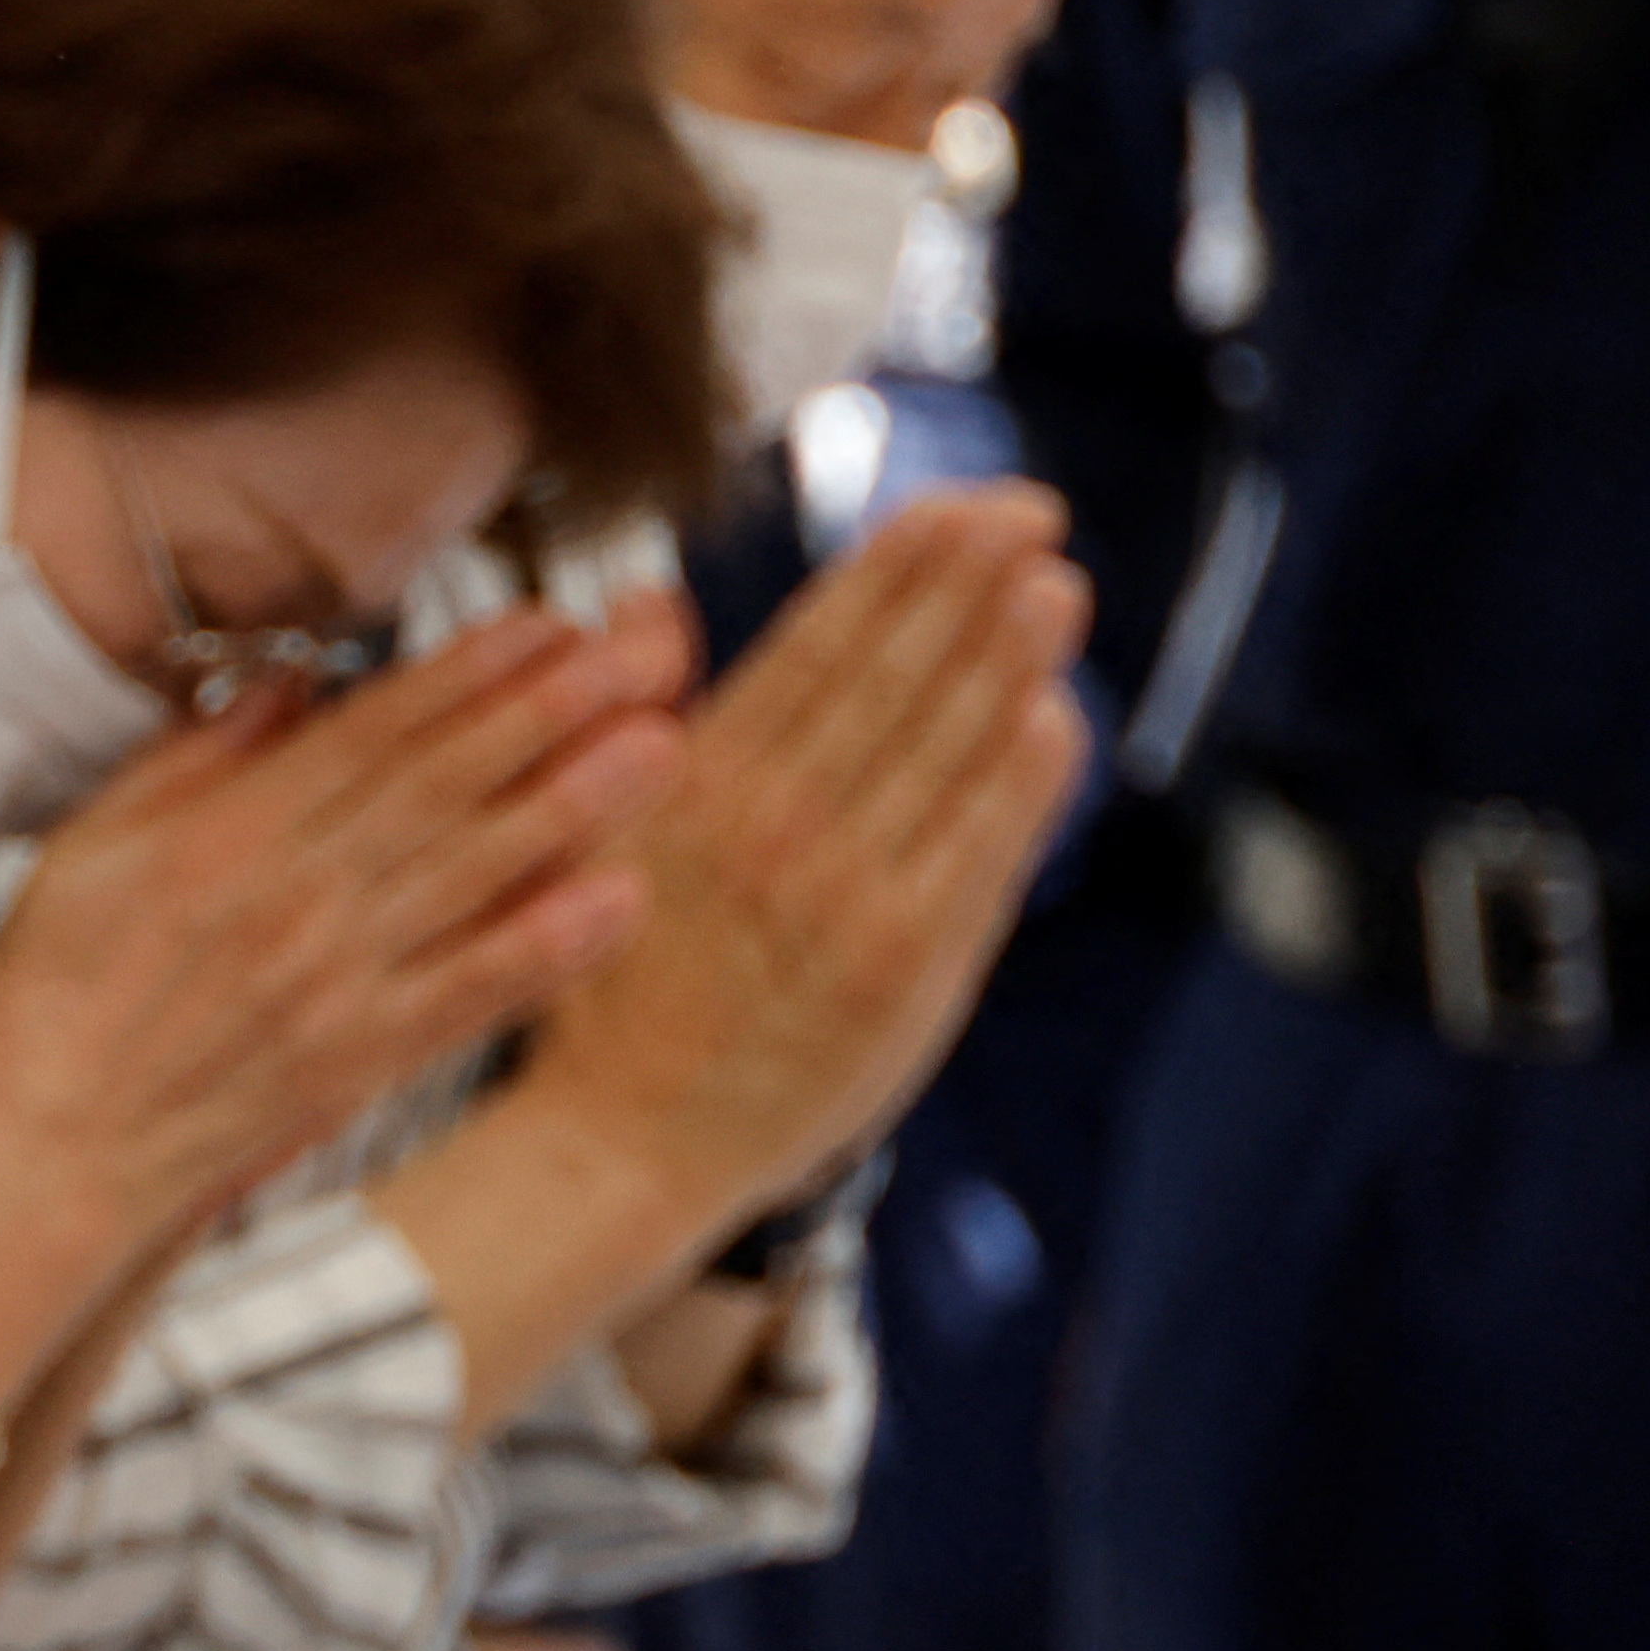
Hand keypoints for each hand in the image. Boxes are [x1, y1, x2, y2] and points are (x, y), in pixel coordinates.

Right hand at [0, 601, 691, 1240]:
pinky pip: (469, 995)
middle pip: (444, 786)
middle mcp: (294, 900)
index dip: (468, 673)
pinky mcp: (360, 1060)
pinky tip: (618, 903)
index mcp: (228, 835)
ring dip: (576, 808)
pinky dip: (547, 949)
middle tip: (638, 654)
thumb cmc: (53, 1001)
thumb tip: (288, 685)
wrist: (47, 1152)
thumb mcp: (90, 844)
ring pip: (474, 875)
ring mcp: (335, 982)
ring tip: (661, 746)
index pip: (372, 732)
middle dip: (549, 714)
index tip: (544, 624)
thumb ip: (195, 758)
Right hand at [513, 485, 1091, 1231]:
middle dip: (963, 586)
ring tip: (1056, 584)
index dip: (889, 571)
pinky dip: (1020, 781)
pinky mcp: (903, 967)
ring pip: (941, 752)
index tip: (950, 508)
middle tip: (1028, 510)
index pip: (812, 650)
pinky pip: (978, 852)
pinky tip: (1054, 715)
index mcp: (696, 786)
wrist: (622, 1142)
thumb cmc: (610, 984)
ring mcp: (844, 895)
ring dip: (1006, 660)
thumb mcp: (593, 834)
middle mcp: (773, 829)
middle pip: (888, 680)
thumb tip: (646, 594)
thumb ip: (648, 717)